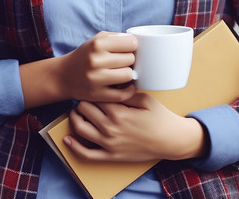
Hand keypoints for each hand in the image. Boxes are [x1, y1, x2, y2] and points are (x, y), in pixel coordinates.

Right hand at [56, 32, 137, 102]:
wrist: (63, 76)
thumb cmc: (85, 56)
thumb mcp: (97, 40)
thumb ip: (117, 37)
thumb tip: (137, 41)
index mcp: (97, 44)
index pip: (131, 43)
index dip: (132, 46)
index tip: (127, 49)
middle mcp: (95, 60)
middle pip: (131, 59)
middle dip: (129, 60)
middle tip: (122, 62)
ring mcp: (96, 79)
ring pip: (129, 75)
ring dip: (127, 74)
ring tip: (121, 72)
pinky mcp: (97, 95)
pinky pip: (123, 94)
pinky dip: (128, 90)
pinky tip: (124, 85)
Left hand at [65, 93, 207, 162]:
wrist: (170, 141)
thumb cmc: (160, 118)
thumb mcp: (146, 99)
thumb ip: (127, 92)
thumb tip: (113, 82)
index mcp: (118, 111)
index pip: (95, 96)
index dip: (92, 90)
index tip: (93, 85)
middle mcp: (110, 128)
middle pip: (84, 110)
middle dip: (82, 102)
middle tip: (85, 96)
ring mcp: (108, 144)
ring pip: (80, 129)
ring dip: (75, 118)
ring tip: (78, 112)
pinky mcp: (110, 156)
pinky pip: (87, 154)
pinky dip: (74, 147)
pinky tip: (68, 139)